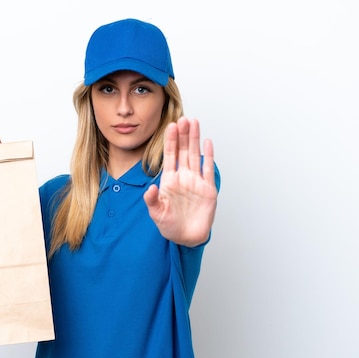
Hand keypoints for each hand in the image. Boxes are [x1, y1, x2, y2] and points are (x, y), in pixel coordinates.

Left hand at [143, 117, 217, 246]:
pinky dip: (209, 156)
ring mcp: (196, 182)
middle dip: (184, 135)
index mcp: (169, 181)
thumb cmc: (170, 226)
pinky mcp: (207, 190)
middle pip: (184, 151)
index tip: (170, 126)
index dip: (170, 141)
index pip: (170, 156)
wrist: (186, 238)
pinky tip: (208, 143)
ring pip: (196, 156)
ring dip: (195, 140)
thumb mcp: (156, 213)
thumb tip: (149, 189)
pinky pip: (208, 170)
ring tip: (195, 123)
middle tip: (184, 118)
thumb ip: (151, 201)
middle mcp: (183, 178)